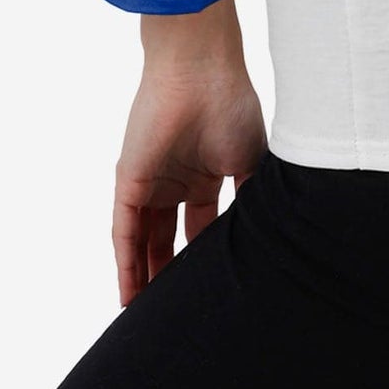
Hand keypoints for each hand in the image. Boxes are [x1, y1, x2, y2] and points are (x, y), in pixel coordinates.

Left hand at [112, 63, 265, 305]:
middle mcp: (176, 180)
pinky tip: (129, 294)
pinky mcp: (129, 181)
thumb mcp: (252, 161)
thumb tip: (263, 239)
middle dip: (170, 274)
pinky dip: (125, 264)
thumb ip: (250, 199)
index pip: (201, 226)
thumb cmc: (231, 104)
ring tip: (148, 317)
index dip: (203, 258)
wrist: (202, 71)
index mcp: (206, 173)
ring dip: (145, 277)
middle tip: (174, 314)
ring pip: (144, 241)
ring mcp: (151, 181)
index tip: (209, 288)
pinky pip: (124, 231)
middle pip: (168, 238)